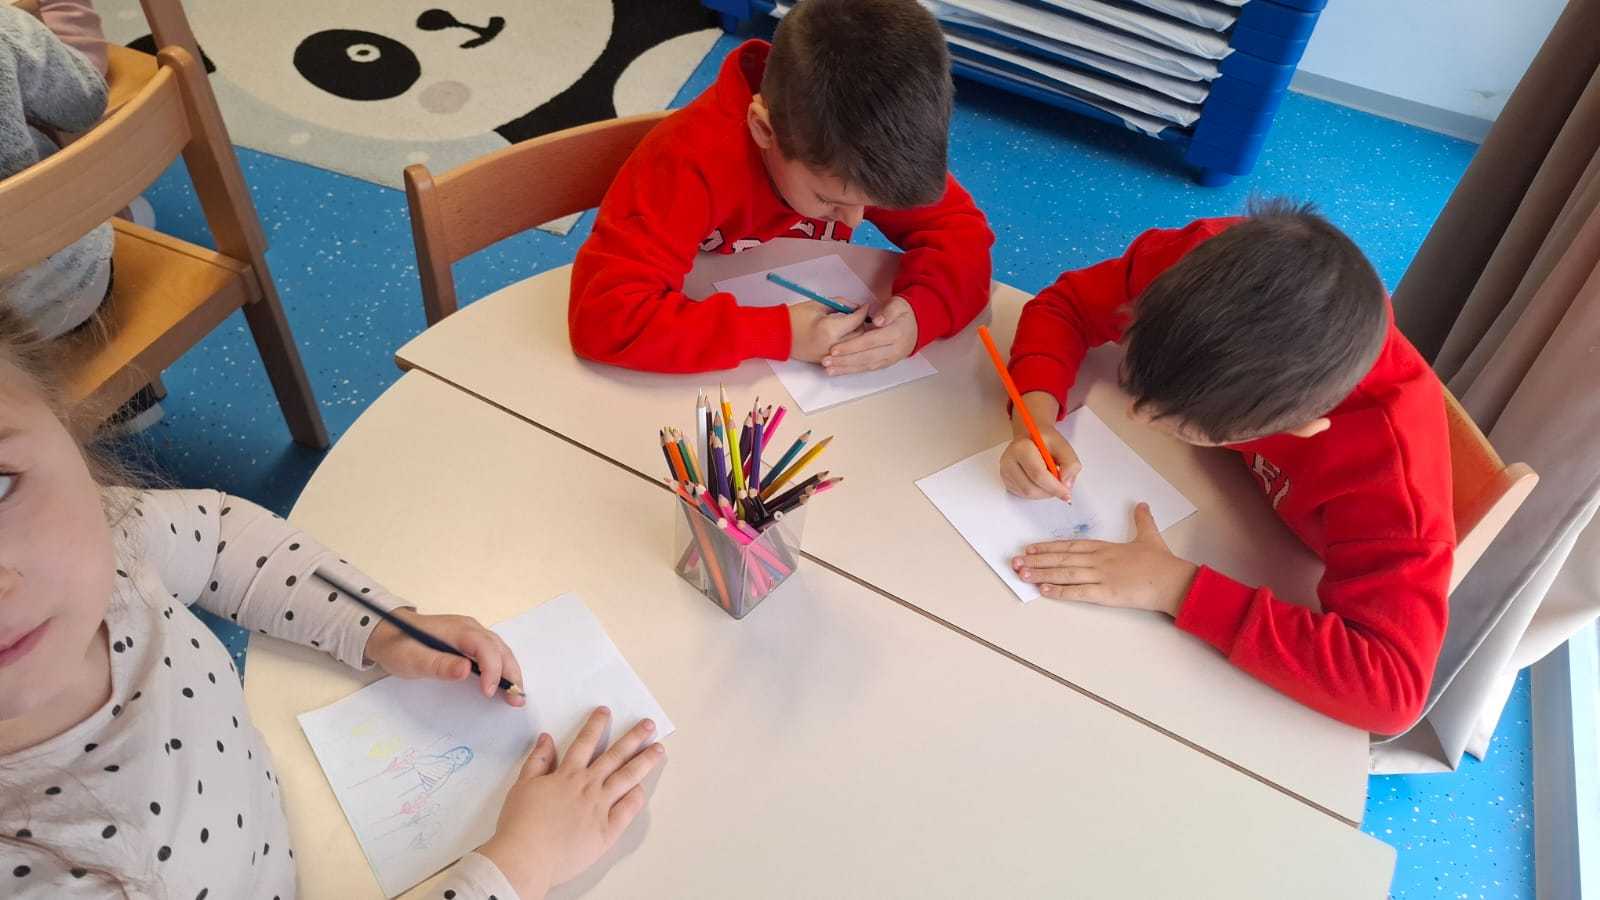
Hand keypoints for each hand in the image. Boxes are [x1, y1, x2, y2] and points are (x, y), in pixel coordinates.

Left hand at [363, 608, 524, 706]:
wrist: (386, 633)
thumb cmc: (399, 646)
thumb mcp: (413, 659)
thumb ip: (439, 665)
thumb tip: (467, 670)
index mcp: (458, 630)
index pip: (485, 646)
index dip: (492, 669)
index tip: (489, 692)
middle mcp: (470, 628)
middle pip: (499, 648)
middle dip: (511, 673)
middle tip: (516, 699)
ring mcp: (471, 633)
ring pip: (500, 650)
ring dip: (510, 672)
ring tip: (516, 695)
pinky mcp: (470, 642)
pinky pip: (493, 653)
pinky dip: (502, 669)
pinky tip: (504, 684)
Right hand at [479, 708, 665, 897]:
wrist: (526, 857)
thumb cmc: (520, 823)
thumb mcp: (522, 786)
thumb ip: (537, 761)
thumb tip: (547, 738)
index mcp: (567, 775)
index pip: (585, 743)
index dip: (596, 725)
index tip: (606, 711)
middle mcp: (588, 787)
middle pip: (615, 756)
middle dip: (633, 738)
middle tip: (648, 724)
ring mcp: (600, 807)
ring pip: (627, 778)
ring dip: (643, 762)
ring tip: (658, 750)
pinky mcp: (607, 830)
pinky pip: (627, 810)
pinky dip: (636, 797)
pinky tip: (642, 788)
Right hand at [789, 300, 869, 362]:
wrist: (777, 335)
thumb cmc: (794, 318)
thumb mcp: (818, 304)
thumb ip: (840, 303)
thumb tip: (855, 306)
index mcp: (829, 329)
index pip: (856, 320)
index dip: (863, 311)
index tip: (865, 306)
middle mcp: (831, 345)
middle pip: (859, 336)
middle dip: (862, 324)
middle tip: (857, 315)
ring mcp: (829, 356)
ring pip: (854, 347)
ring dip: (857, 336)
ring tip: (852, 326)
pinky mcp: (825, 361)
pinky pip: (844, 355)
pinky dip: (847, 346)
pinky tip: (845, 337)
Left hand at [822, 296, 916, 375]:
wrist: (916, 325)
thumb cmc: (903, 313)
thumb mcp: (898, 304)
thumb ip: (888, 311)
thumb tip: (877, 321)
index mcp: (896, 333)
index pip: (870, 341)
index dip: (852, 346)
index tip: (835, 349)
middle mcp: (894, 350)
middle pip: (866, 357)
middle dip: (844, 360)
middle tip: (826, 361)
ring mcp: (890, 359)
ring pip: (866, 365)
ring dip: (846, 368)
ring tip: (829, 369)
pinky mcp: (885, 363)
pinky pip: (867, 368)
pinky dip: (852, 370)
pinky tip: (839, 371)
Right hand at [999, 392, 1079, 500]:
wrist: (1031, 436)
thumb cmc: (1046, 441)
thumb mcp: (1063, 446)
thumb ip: (1071, 464)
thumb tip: (1066, 484)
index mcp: (1022, 448)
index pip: (1038, 474)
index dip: (1054, 487)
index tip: (1066, 493)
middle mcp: (1008, 460)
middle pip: (1031, 488)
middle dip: (1049, 492)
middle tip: (1061, 488)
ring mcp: (1005, 472)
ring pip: (1027, 494)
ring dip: (1044, 493)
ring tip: (1051, 482)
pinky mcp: (1006, 480)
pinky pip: (1023, 495)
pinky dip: (1037, 493)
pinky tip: (1041, 482)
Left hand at [1011, 503, 1196, 615]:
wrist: (1173, 580)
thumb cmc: (1161, 562)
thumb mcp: (1150, 536)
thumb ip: (1142, 520)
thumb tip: (1142, 504)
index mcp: (1105, 547)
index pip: (1070, 545)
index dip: (1048, 547)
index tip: (1030, 549)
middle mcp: (1098, 560)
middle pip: (1061, 558)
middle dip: (1037, 560)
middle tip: (1015, 562)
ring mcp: (1100, 576)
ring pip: (1064, 573)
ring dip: (1041, 574)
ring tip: (1022, 574)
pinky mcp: (1105, 594)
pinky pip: (1078, 592)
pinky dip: (1059, 591)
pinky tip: (1044, 590)